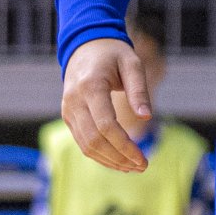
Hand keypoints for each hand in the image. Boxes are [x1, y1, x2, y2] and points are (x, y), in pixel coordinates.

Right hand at [61, 38, 148, 172]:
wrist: (86, 47)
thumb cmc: (114, 54)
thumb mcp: (133, 63)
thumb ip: (139, 90)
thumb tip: (147, 117)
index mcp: (91, 87)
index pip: (105, 126)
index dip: (124, 146)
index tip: (143, 158)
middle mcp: (74, 101)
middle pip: (94, 140)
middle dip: (118, 157)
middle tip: (142, 167)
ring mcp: (68, 110)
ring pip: (85, 145)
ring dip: (109, 160)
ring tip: (133, 167)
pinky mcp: (69, 116)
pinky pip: (82, 141)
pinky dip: (99, 154)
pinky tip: (118, 160)